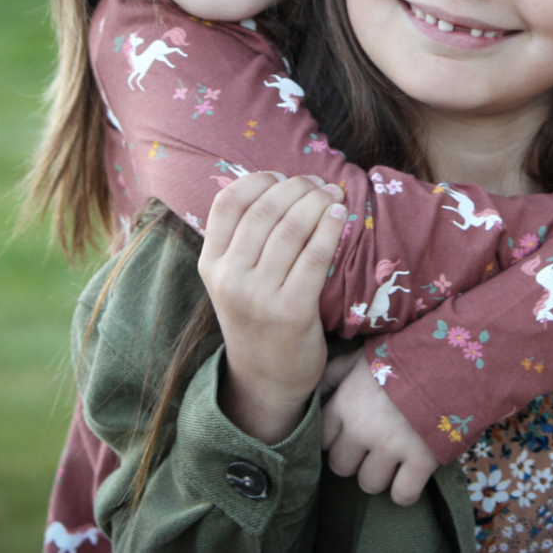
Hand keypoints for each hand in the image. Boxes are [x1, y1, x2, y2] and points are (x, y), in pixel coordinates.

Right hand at [199, 172, 346, 443]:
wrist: (267, 377)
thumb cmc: (256, 315)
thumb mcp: (232, 278)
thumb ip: (242, 238)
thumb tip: (277, 182)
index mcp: (211, 264)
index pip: (227, 204)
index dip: (258, 181)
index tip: (282, 176)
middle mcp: (230, 278)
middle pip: (264, 211)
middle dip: (296, 187)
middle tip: (316, 182)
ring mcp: (259, 296)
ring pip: (291, 229)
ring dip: (317, 201)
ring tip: (332, 193)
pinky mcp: (292, 311)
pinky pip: (314, 256)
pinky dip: (330, 227)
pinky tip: (341, 214)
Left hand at [321, 353, 438, 506]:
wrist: (450, 357)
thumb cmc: (404, 355)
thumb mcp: (362, 356)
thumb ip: (335, 373)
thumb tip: (315, 388)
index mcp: (346, 403)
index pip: (321, 439)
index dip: (335, 438)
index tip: (348, 434)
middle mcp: (362, 429)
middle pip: (340, 466)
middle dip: (354, 460)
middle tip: (371, 448)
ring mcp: (391, 447)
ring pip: (368, 484)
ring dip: (379, 476)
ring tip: (392, 460)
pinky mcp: (421, 460)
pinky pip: (402, 495)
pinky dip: (405, 491)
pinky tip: (410, 476)